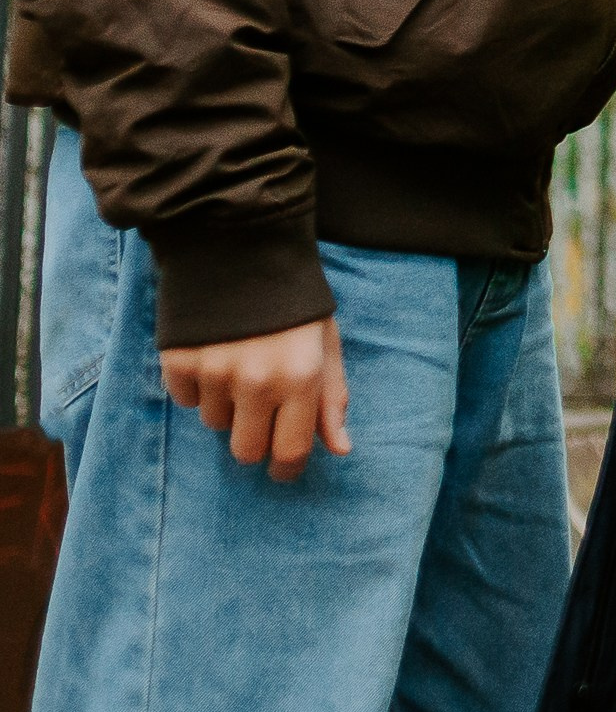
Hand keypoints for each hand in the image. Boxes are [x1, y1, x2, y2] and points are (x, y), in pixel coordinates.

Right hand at [160, 315, 349, 482]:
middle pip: (245, 451)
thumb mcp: (325, 341)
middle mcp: (256, 381)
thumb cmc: (292, 297)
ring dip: (226, 405)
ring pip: (214, 424)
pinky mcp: (179, 361)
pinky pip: (186, 401)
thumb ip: (331, 397)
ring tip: (237, 362)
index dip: (286, 469)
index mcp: (301, 377)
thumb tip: (340, 449)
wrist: (239, 242)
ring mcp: (215, 372)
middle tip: (259, 407)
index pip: (289, 453)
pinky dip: (197, 386)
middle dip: (255, 437)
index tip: (282, 467)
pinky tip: (212, 352)